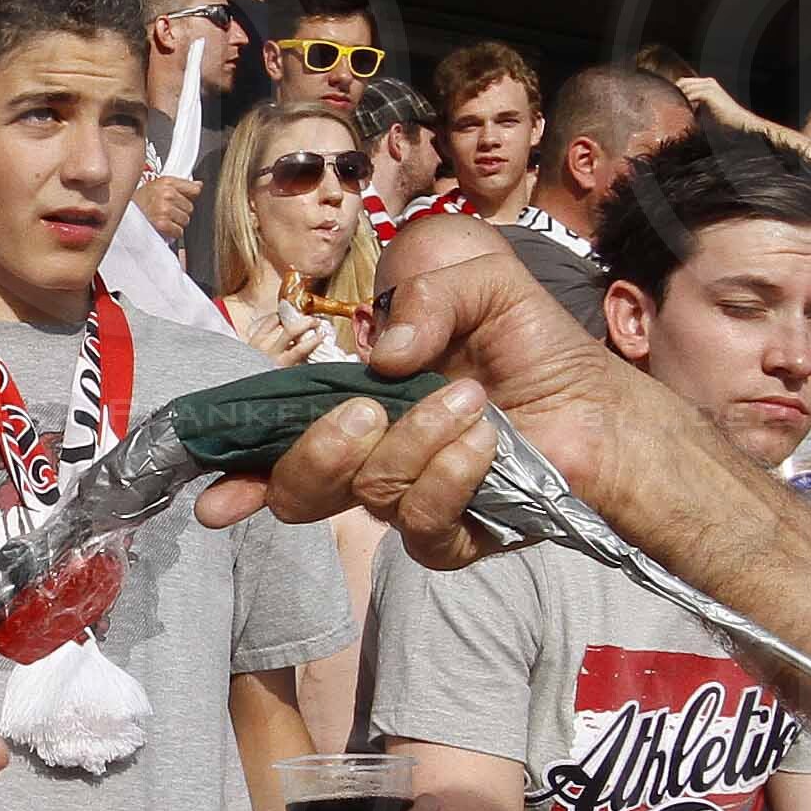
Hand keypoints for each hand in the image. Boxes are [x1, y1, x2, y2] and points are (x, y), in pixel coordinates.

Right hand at [133, 171, 199, 239]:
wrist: (124, 215)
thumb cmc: (138, 201)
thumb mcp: (158, 186)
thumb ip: (180, 185)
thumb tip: (199, 184)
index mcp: (167, 182)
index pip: (195, 189)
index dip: (189, 197)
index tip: (182, 200)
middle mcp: (167, 194)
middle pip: (190, 207)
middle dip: (180, 211)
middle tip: (167, 211)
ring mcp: (164, 209)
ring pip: (185, 220)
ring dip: (175, 223)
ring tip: (163, 219)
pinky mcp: (162, 224)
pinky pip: (179, 231)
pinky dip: (172, 233)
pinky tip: (162, 227)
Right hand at [195, 216, 637, 565]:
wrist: (598, 400)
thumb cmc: (525, 339)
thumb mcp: (472, 273)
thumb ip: (421, 284)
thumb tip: (384, 352)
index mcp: (348, 405)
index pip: (274, 444)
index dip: (236, 468)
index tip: (212, 493)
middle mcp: (366, 462)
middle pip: (298, 490)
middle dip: (318, 450)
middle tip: (367, 409)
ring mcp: (407, 504)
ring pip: (369, 495)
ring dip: (415, 440)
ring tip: (470, 399)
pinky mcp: (455, 537)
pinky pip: (425, 526)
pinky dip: (451, 476)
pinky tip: (485, 442)